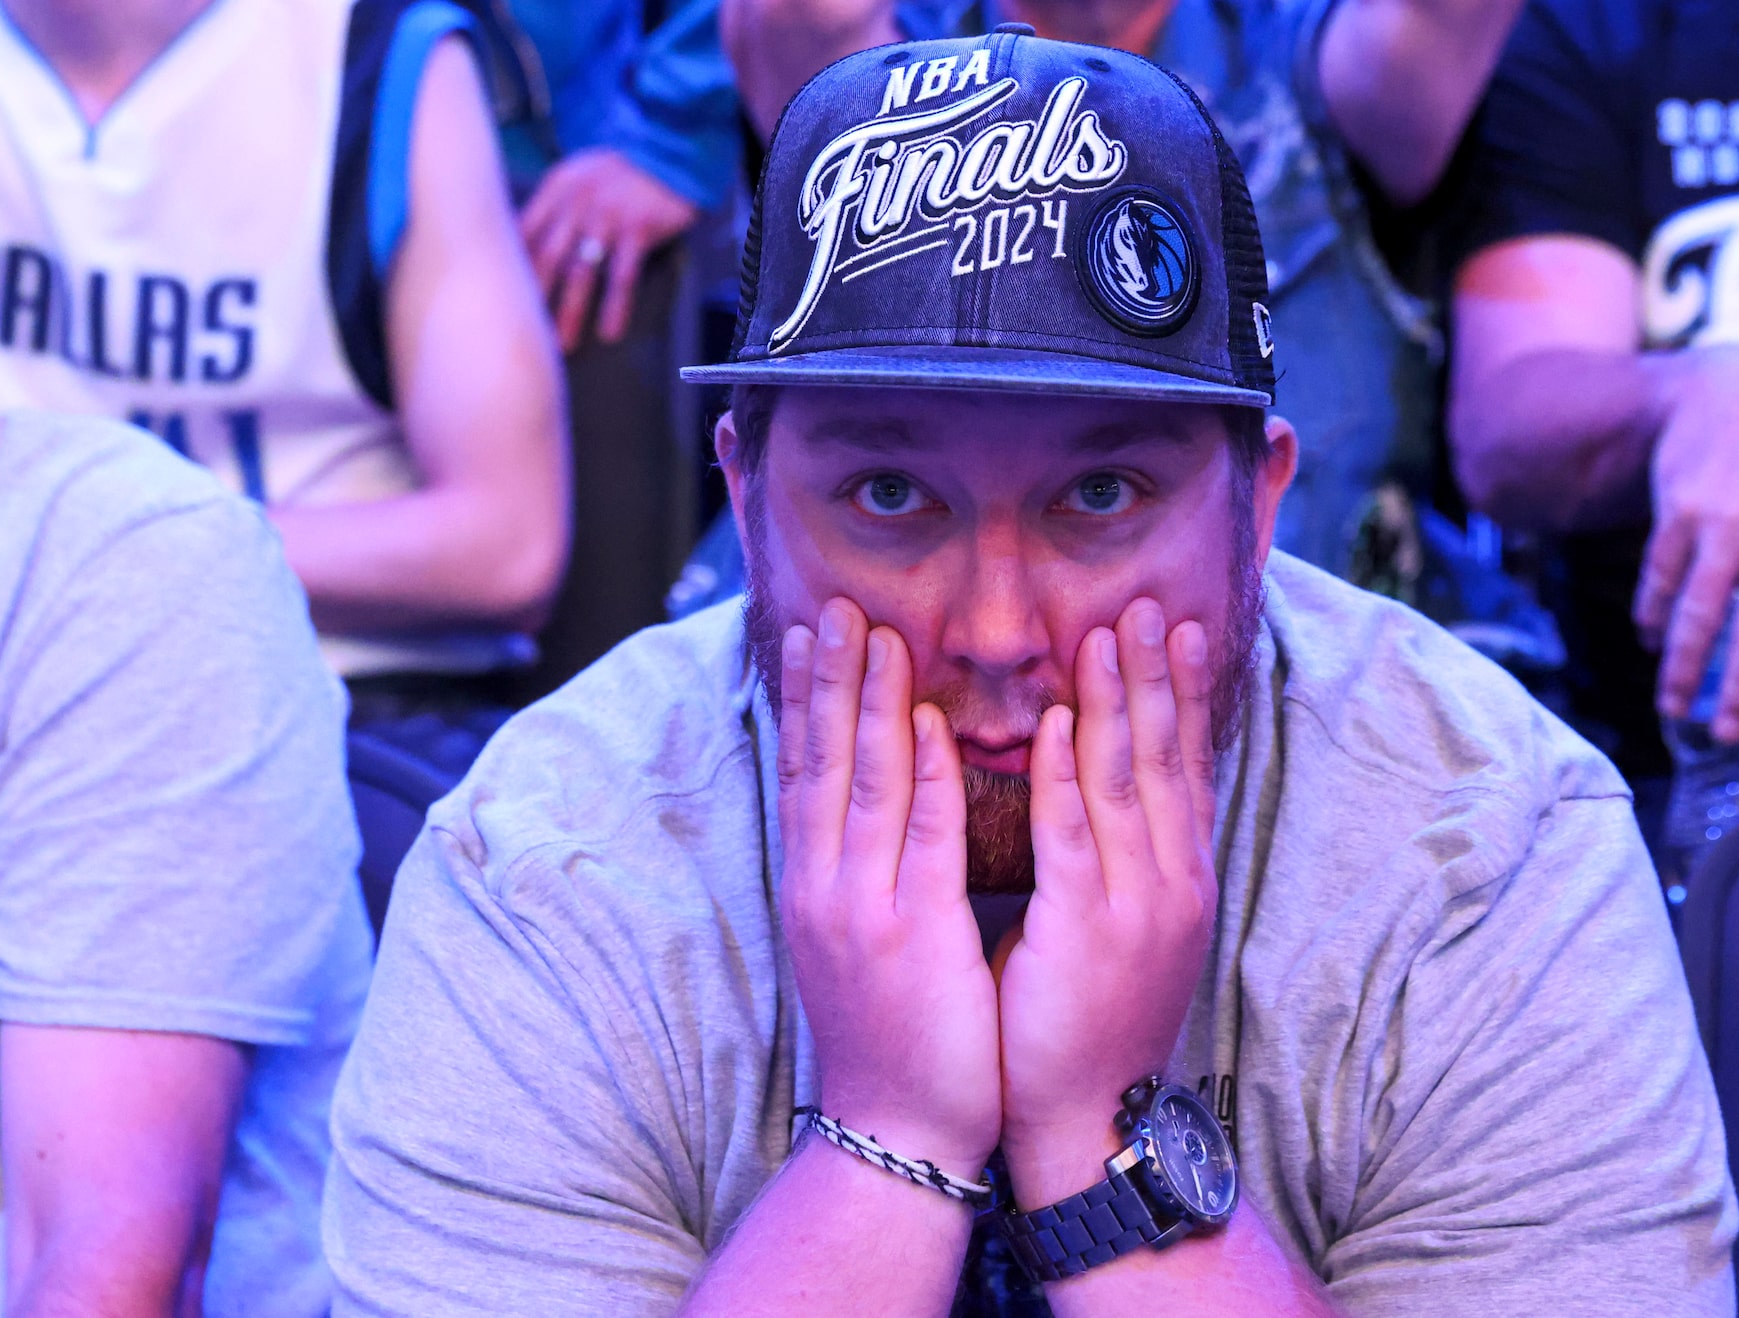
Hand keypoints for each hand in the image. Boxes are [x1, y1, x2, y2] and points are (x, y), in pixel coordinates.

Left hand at [519, 148, 697, 350]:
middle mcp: (577, 202)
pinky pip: (623, 275)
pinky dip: (616, 306)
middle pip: (546, 258)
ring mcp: (607, 216)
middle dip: (533, 299)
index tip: (503, 301)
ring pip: (581, 272)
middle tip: (524, 333)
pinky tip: (611, 332)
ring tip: (563, 345)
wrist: (670, 151)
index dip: (511, 269)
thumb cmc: (620, 170)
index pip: (524, 233)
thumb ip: (553, 205)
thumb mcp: (578, 175)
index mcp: (557, 188)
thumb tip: (522, 245)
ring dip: (570, 311)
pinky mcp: (638, 228)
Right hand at [779, 600, 1002, 1175]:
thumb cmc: (891, 1033)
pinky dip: (932, 775)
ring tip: (876, 635)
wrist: (896, 1132)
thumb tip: (868, 801)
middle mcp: (825, 885)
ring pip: (868, 782)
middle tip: (835, 605)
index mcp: (812, 884)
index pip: (803, 769)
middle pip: (823, 760)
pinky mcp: (915, 932)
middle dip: (829, 678)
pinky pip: (925, 837)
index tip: (807, 631)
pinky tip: (935, 725)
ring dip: (872, 703)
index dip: (803, 697)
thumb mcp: (856, 937)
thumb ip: (861, 868)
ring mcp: (864, 907)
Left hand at [997, 599, 1218, 1204]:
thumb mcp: (1122, 926)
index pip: (1184, 765)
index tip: (1178, 628)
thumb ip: (1116, 857)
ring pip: (1123, 780)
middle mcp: (1170, 882)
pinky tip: (1052, 723)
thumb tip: (1093, 784)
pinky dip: (1062, 773)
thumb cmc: (1088, 1022)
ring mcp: (1134, 904)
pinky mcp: (1084, 928)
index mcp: (1179, 879)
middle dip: (1154, 675)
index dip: (1182, 694)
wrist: (1090, 1120)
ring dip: (1112, 700)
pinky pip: (1072, 834)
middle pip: (1163, 757)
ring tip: (1105, 632)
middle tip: (1148, 604)